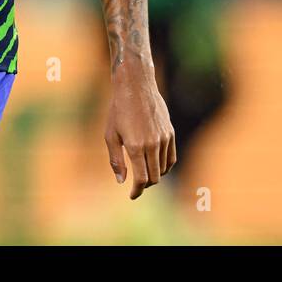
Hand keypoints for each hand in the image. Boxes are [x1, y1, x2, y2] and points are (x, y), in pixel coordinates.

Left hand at [104, 70, 175, 198]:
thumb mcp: (110, 135)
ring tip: (144, 174)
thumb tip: (121, 181)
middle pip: (154, 177)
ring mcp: (164, 138)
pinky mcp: (170, 132)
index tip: (132, 195)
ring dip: (155, 175)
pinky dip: (165, 166)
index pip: (141, 179)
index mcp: (136, 146)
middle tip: (137, 185)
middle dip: (145, 185)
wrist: (136, 86)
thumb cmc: (118, 110)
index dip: (136, 191)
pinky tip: (156, 166)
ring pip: (164, 168)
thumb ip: (116, 160)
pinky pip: (171, 157)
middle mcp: (152, 144)